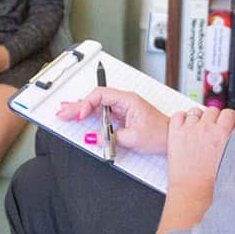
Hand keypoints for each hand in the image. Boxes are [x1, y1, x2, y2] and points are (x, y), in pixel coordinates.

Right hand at [55, 87, 169, 154]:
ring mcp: (122, 108)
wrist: (171, 138)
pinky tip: (79, 114)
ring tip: (65, 111)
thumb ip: (112, 137)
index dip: (87, 104)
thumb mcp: (134, 138)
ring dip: (81, 109)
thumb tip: (93, 137)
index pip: (101, 95)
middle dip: (78, 106)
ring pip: (97, 105)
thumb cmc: (160, 134)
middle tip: (62, 112)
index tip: (81, 116)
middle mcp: (124, 101)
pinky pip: (101, 112)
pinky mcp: (121, 116)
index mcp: (128, 100)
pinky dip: (89, 114)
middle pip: (96, 99)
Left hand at [166, 106, 234, 200]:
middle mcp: (206, 129)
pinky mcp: (175, 134)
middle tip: (212, 130)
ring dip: (198, 119)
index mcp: (223, 134)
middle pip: (213, 110)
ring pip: (195, 111)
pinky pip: (178, 115)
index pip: (230, 113)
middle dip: (214, 118)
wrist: (193, 193)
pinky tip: (185, 128)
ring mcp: (189, 130)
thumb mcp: (233, 159)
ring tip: (198, 131)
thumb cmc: (213, 182)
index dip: (229, 119)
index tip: (227, 124)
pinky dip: (181, 119)